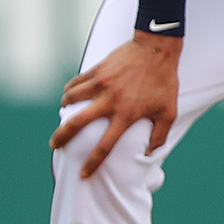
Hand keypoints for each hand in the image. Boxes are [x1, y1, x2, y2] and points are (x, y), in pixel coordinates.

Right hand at [50, 33, 183, 177]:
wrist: (157, 49)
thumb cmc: (165, 82)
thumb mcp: (169, 111)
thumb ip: (159, 135)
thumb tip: (149, 153)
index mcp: (127, 114)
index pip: (105, 146)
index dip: (93, 162)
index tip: (83, 174)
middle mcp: (110, 101)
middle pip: (76, 124)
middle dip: (62, 137)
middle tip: (54, 145)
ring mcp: (100, 84)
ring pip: (71, 100)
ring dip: (65, 109)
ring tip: (64, 114)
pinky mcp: (96, 71)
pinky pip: (75, 83)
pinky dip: (69, 91)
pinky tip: (70, 94)